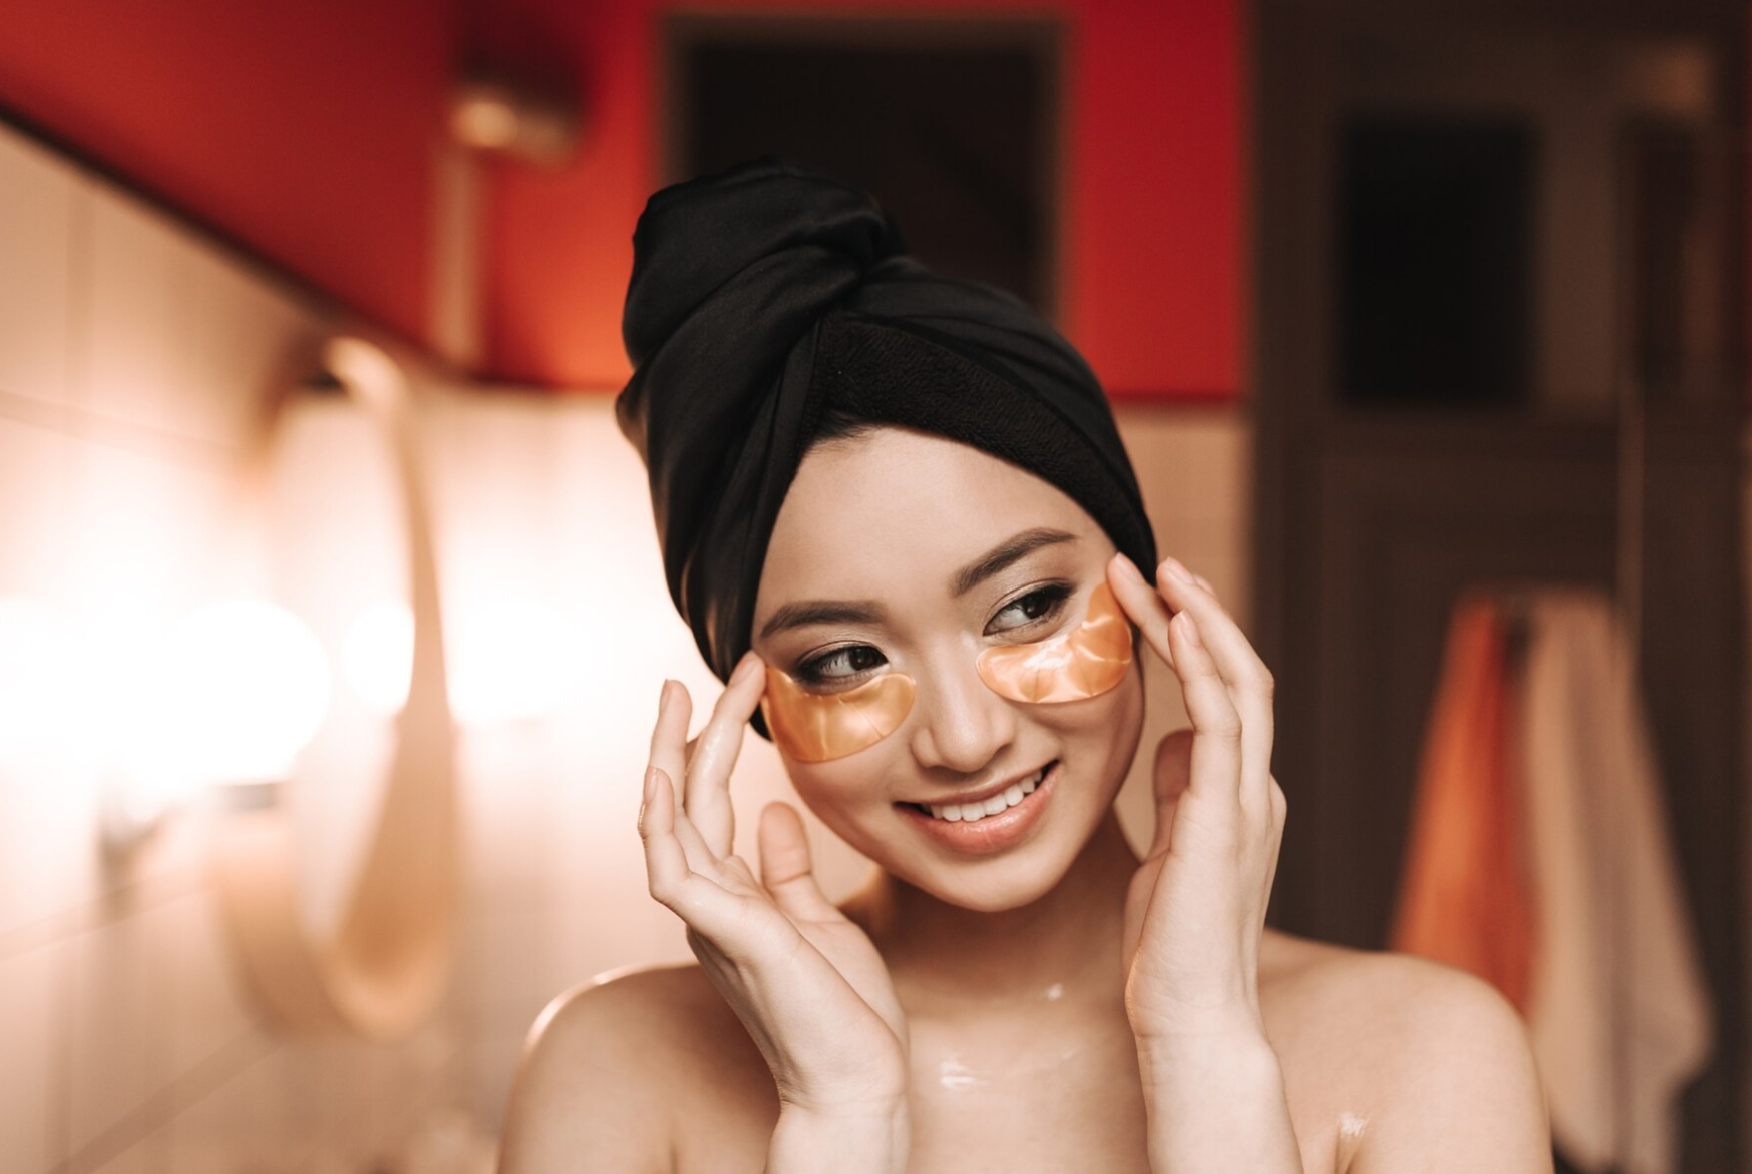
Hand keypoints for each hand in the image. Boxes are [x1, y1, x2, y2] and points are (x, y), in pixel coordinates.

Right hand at [639, 655, 911, 1116]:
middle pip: (680, 803)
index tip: (744, 684)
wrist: (858, 1083)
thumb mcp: (819, 921)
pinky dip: (663, 824)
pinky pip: (676, 874)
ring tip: (675, 700)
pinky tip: (664, 777)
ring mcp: (712, 922)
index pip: (708, 806)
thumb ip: (786, 869)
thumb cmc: (843, 1013)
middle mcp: (709, 905)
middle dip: (684, 734)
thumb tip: (771, 811)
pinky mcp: (730, 938)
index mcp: (731, 898)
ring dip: (667, 760)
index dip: (714, 743)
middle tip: (685, 674)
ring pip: (668, 826)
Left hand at [1106, 554, 1286, 1047]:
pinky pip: (1224, 725)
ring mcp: (1247, 801)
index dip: (1191, 641)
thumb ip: (1177, 795)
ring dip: (1198, 622)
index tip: (1149, 596)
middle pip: (1239, 675)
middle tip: (1154, 563)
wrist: (1190, 1018)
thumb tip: (1170, 741)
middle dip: (1196, 613)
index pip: (1223, 696)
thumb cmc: (1169, 947)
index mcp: (1238, 795)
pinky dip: (1205, 668)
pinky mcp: (1225, 819)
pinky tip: (1175, 625)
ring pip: (1240, 685)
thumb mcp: (1167, 852)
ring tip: (1160, 572)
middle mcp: (1254, 788)